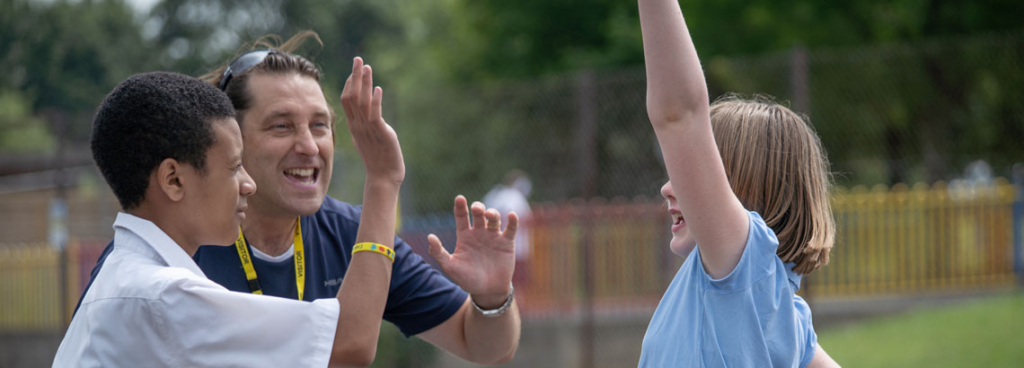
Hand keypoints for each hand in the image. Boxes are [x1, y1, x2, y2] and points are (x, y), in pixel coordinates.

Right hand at [340, 57, 403, 184]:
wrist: (383, 177)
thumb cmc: (377, 159)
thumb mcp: (367, 138)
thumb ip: (364, 125)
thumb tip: (365, 114)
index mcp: (354, 126)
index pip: (347, 100)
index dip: (350, 83)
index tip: (355, 69)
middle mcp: (358, 126)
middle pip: (352, 96)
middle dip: (355, 76)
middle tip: (358, 59)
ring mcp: (368, 130)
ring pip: (362, 102)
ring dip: (364, 83)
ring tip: (367, 67)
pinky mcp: (381, 134)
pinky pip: (375, 115)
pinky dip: (376, 101)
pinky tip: (378, 89)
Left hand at [428, 196, 516, 307]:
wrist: (487, 291)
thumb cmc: (467, 279)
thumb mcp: (450, 266)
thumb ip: (438, 252)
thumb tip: (430, 236)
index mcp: (464, 235)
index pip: (461, 216)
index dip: (460, 206)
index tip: (460, 198)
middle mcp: (479, 232)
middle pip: (478, 213)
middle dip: (478, 207)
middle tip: (476, 209)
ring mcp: (493, 236)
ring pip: (494, 218)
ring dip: (492, 213)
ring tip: (489, 215)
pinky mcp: (507, 243)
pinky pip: (511, 228)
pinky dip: (512, 221)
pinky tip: (511, 215)